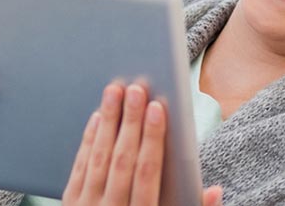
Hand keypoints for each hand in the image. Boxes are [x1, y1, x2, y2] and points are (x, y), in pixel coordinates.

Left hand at [62, 83, 222, 205]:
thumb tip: (214, 191)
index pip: (147, 174)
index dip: (153, 140)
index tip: (159, 109)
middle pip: (121, 162)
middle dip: (130, 123)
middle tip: (136, 89)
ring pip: (97, 159)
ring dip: (107, 123)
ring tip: (114, 92)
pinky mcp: (69, 205)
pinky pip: (79, 168)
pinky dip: (88, 141)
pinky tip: (96, 118)